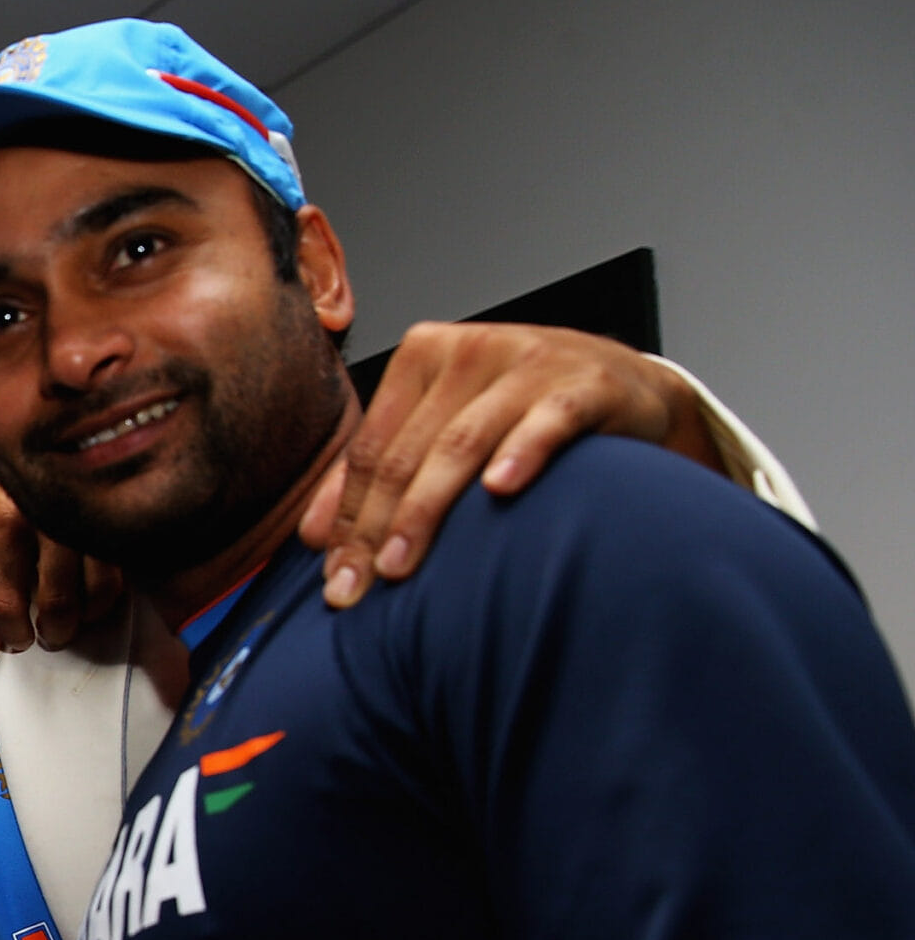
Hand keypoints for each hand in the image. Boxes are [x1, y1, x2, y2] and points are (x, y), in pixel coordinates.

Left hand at [0, 468, 123, 662]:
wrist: (51, 439)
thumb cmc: (13, 497)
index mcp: (6, 517)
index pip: (6, 596)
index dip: (11, 631)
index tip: (18, 642)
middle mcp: (49, 515)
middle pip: (57, 599)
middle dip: (54, 631)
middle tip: (52, 635)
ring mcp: (91, 511)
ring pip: (98, 590)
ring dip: (87, 617)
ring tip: (77, 618)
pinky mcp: (123, 513)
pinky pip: (125, 573)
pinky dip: (112, 594)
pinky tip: (98, 593)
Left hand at [304, 322, 719, 605]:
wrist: (625, 387)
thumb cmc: (522, 413)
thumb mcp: (443, 430)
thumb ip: (379, 474)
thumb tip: (315, 537)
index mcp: (423, 356)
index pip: (371, 449)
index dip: (348, 518)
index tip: (334, 579)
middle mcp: (470, 350)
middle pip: (407, 451)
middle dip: (375, 528)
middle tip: (358, 588)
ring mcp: (530, 360)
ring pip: (462, 442)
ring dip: (427, 509)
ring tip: (401, 565)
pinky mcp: (586, 382)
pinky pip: (547, 420)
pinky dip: (521, 453)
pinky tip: (499, 489)